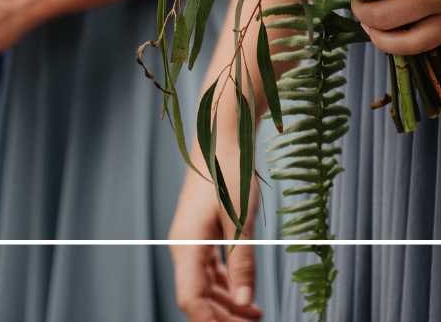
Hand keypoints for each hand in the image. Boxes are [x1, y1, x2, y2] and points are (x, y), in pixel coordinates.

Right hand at [170, 149, 261, 321]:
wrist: (221, 136)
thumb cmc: (230, 170)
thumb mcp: (241, 218)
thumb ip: (243, 261)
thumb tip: (245, 301)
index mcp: (187, 245)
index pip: (192, 299)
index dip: (211, 321)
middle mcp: (184, 247)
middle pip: (198, 297)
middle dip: (223, 316)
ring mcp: (191, 240)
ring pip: (204, 286)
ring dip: (227, 303)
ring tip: (256, 315)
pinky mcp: (201, 233)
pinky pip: (210, 269)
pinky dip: (227, 284)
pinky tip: (245, 292)